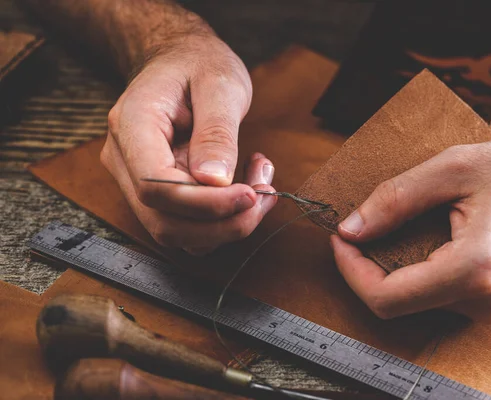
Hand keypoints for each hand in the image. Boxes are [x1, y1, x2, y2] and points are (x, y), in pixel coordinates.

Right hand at [101, 33, 276, 254]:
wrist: (181, 59)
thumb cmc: (198, 64)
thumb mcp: (219, 85)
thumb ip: (216, 132)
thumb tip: (215, 182)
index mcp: (132, 126)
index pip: (154, 186)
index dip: (203, 203)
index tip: (249, 194)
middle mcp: (125, 161)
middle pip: (164, 221)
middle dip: (222, 222)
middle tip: (265, 193)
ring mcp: (138, 182)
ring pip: (177, 233)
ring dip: (227, 225)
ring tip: (261, 184)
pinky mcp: (161, 194)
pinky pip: (189, 226)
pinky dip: (223, 220)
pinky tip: (247, 188)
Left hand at [331, 135, 490, 321]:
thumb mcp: (455, 167)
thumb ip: (395, 199)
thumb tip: (352, 228)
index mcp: (473, 270)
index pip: (386, 298)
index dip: (351, 271)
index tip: (342, 239)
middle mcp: (482, 301)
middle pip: (397, 302)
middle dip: (368, 267)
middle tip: (359, 229)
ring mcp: (490, 307)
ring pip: (416, 300)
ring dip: (393, 266)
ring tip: (394, 226)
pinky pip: (438, 294)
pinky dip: (416, 268)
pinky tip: (421, 235)